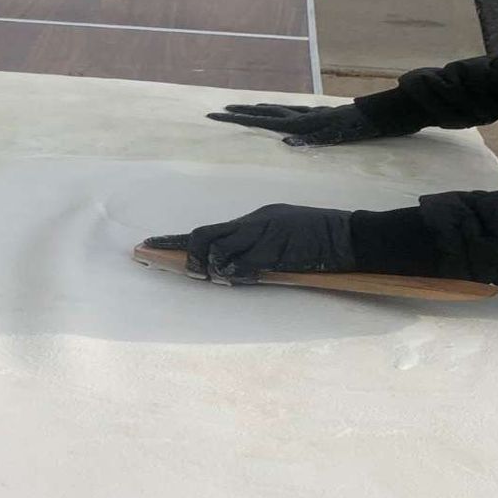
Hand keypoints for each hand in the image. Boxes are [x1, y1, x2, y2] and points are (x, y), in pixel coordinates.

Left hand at [147, 205, 356, 283]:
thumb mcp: (282, 230)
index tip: (147, 246)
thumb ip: (256, 242)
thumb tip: (230, 263)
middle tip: (192, 273)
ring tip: (220, 276)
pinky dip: (237, 276)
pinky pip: (243, 266)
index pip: (206, 231)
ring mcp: (263, 238)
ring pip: (219, 253)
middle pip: (203, 237)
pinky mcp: (276, 253)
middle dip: (189, 258)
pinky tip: (244, 278)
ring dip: (214, 270)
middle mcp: (253, 224)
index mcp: (254, 219)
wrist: (349, 235)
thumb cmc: (319, 235)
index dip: (174, 241)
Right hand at [206, 103, 381, 146]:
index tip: (217, 114)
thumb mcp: (339, 135)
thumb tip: (287, 140)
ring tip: (246, 107)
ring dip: (261, 109)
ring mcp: (312, 113)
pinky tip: (282, 111)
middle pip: (266, 112)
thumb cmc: (362, 128)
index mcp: (302, 124)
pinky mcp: (322, 114)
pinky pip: (295, 111)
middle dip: (243, 112)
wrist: (384, 114)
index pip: (263, 121)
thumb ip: (315, 138)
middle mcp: (303, 116)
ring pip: (280, 109)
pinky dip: (281, 110)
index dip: (239, 118)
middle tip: (222, 110)